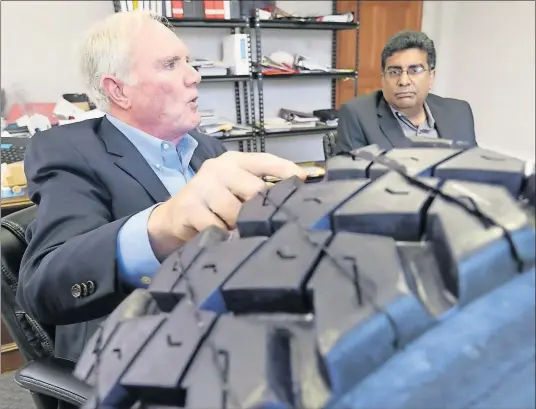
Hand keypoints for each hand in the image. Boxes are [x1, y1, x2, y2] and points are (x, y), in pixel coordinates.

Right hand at [147, 151, 306, 260]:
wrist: (173, 217)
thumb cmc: (213, 203)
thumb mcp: (235, 189)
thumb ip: (258, 189)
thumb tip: (292, 200)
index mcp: (234, 161)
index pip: (264, 161)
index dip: (286, 169)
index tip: (303, 179)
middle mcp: (218, 169)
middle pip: (254, 190)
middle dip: (259, 210)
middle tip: (260, 223)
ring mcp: (202, 187)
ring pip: (236, 212)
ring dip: (239, 226)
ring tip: (235, 230)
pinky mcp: (189, 207)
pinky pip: (217, 226)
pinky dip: (223, 235)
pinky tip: (221, 236)